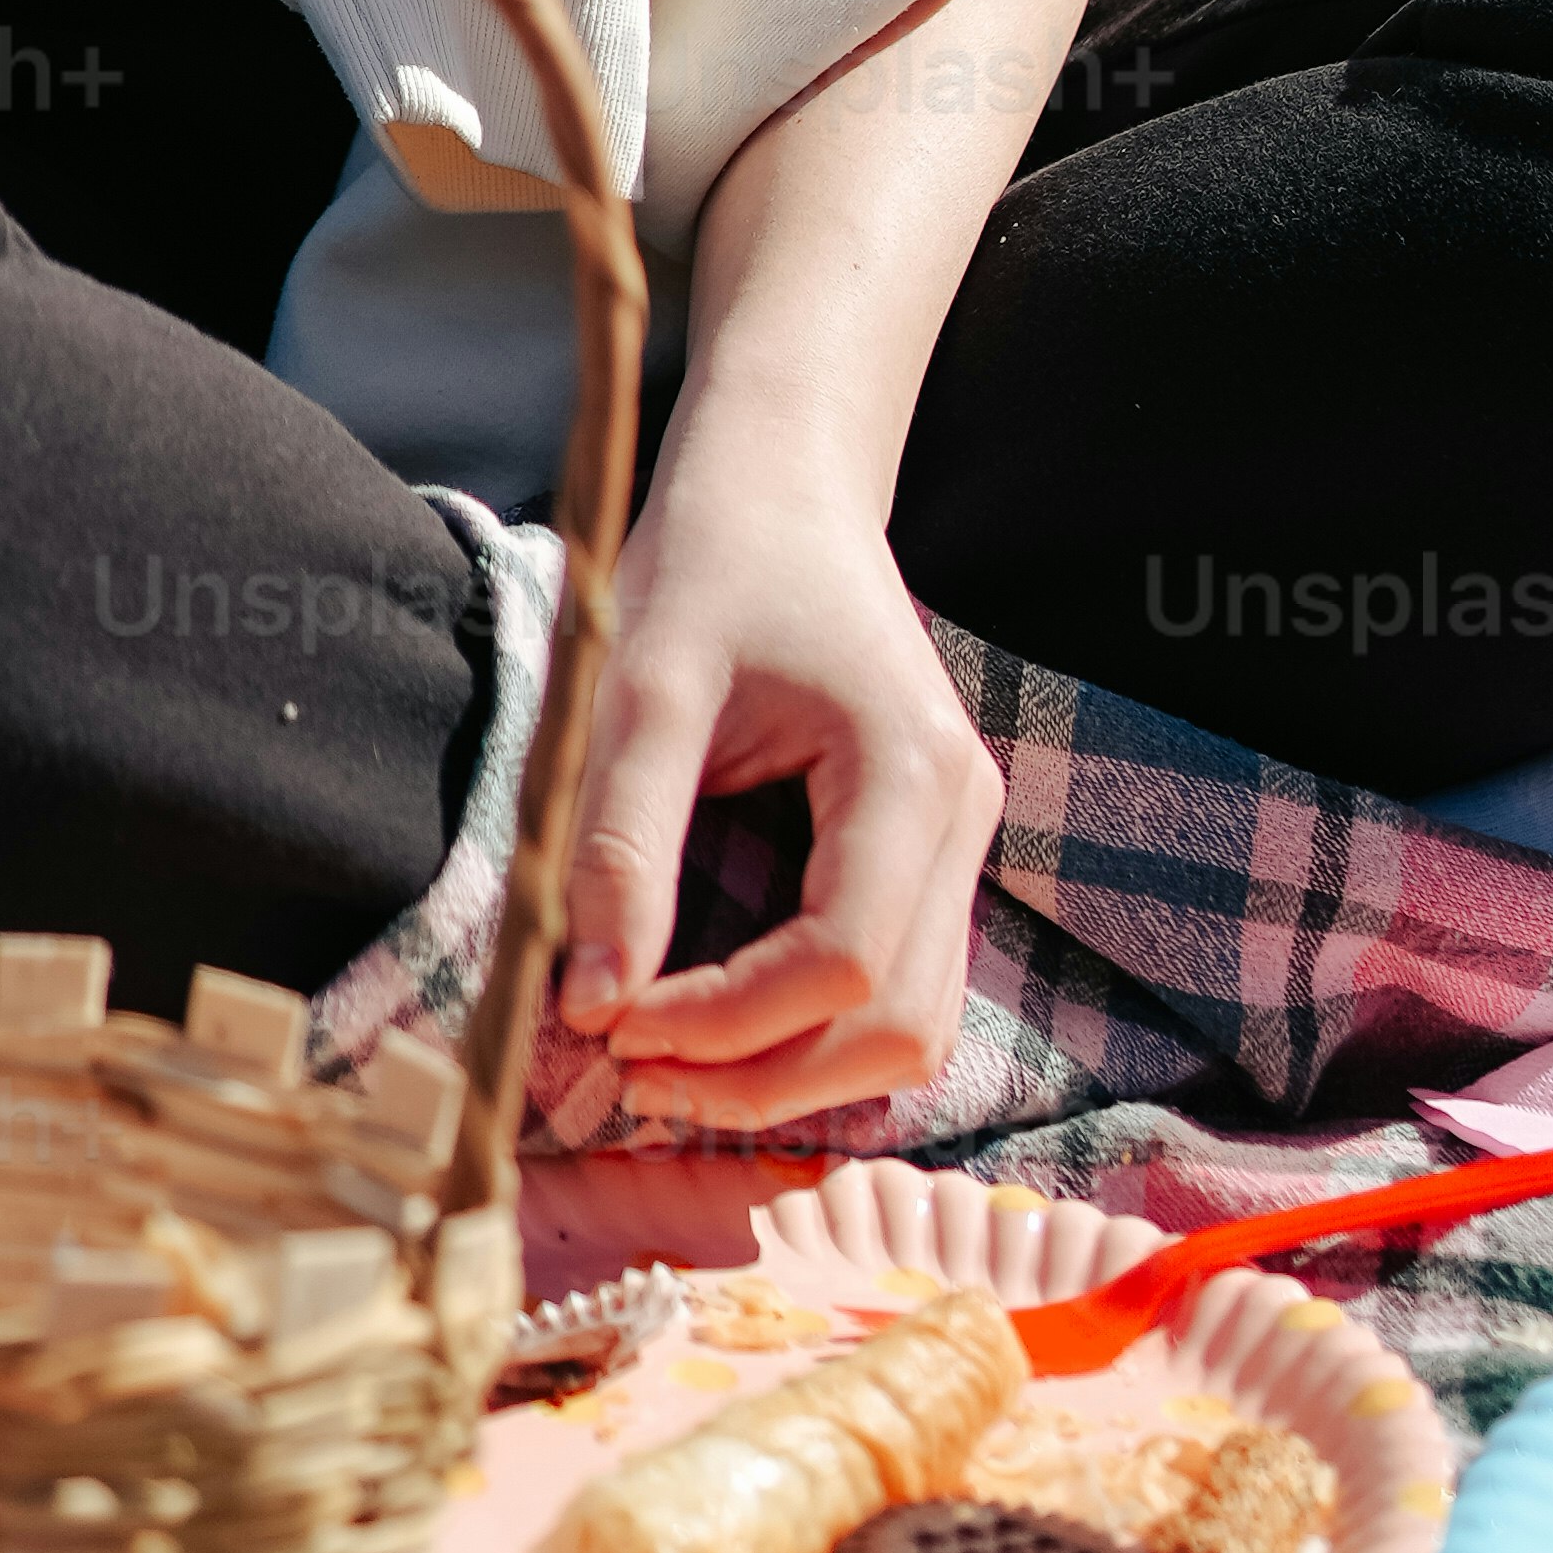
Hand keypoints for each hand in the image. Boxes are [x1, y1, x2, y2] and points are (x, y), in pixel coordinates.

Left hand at [550, 433, 1000, 1129]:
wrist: (782, 474)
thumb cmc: (712, 556)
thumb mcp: (643, 681)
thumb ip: (622, 842)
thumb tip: (591, 1007)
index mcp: (911, 767)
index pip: (844, 964)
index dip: (727, 1025)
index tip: (611, 1025)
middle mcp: (962, 815)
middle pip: (898, 1027)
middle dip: (763, 1078)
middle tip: (630, 1070)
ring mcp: (959, 837)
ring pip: (913, 1029)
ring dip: (795, 1075)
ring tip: (669, 1059)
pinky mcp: (928, 850)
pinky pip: (900, 987)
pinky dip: (817, 1035)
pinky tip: (720, 1023)